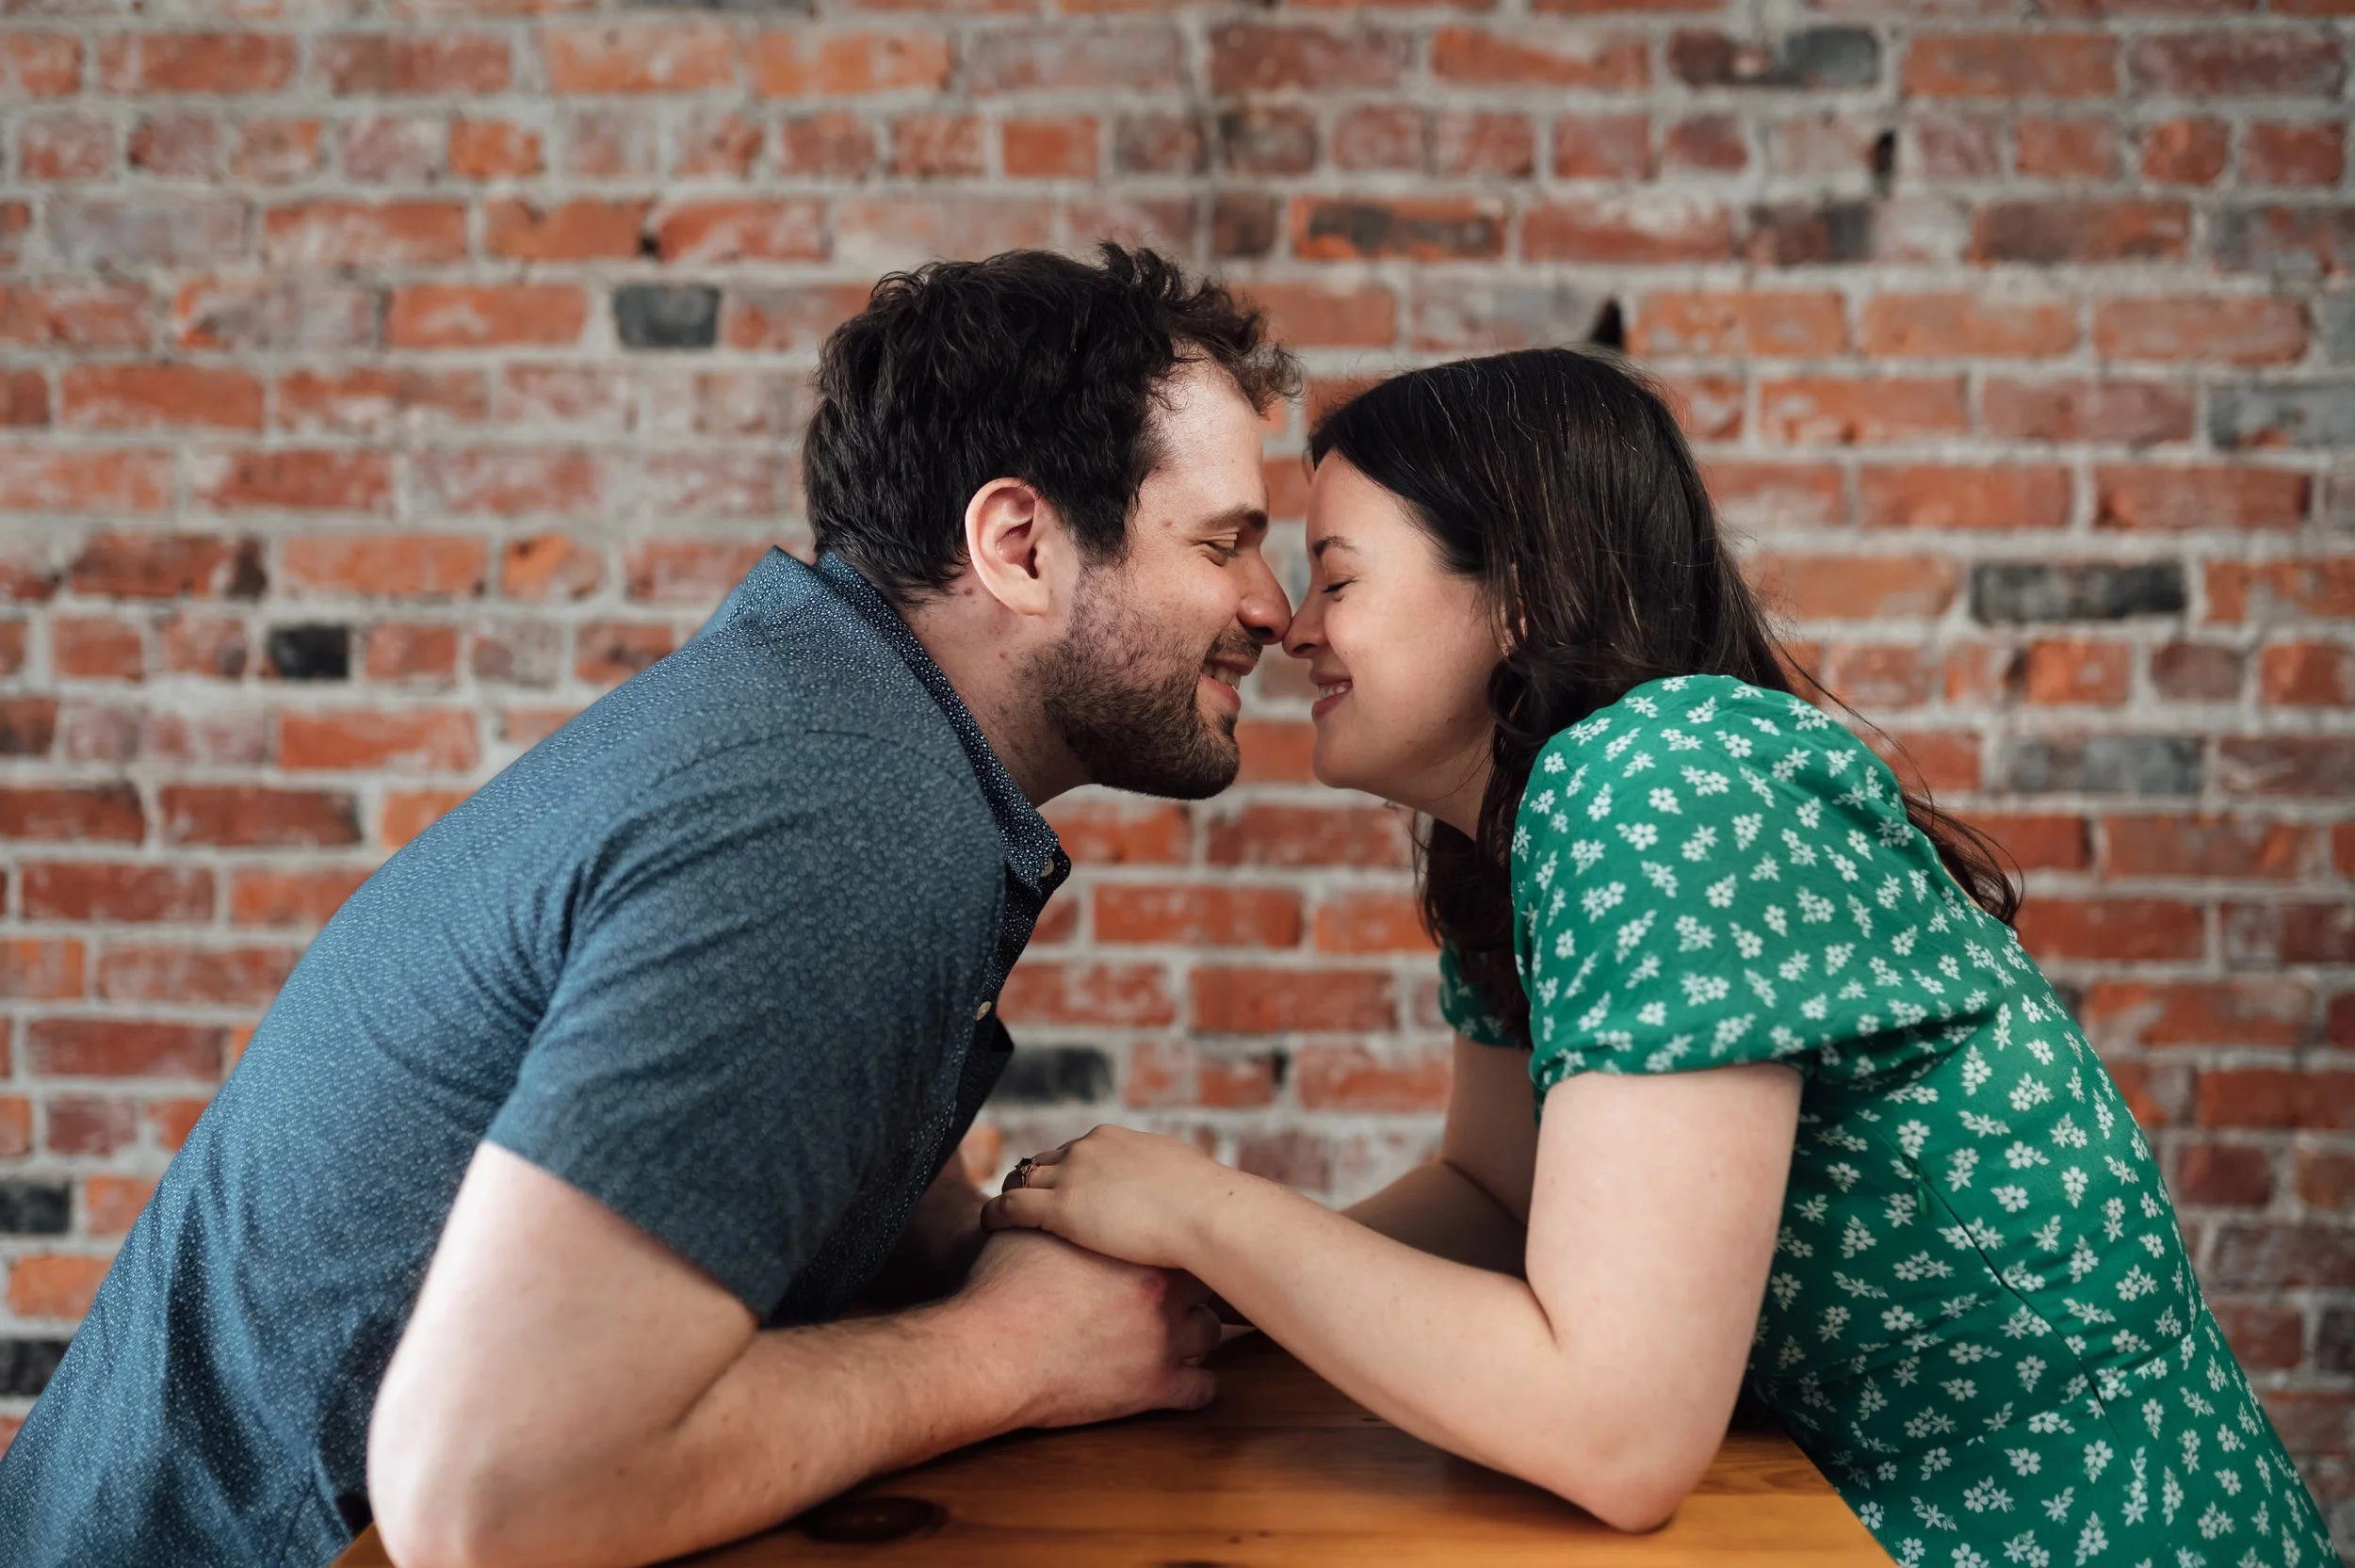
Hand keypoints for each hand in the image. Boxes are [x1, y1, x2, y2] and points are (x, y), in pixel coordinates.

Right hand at [956, 1230, 1219, 1428]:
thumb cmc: (1004, 1289)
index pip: (1182, 1238)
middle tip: (1171, 1292)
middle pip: (1203, 1282)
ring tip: (1171, 1337)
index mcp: (1135, 1251)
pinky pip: (1201, 1389)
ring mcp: (1166, 1342)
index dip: (1172, 1246)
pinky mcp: (1157, 1389)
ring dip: (1192, 1335)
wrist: (993, 1352)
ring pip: (1208, 1333)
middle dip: (1189, 1288)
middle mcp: (1161, 1291)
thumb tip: (1037, 1195)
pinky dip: (1193, 1387)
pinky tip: (1181, 1382)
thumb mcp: (1028, 1231)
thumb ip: (1049, 1211)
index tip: (1163, 1252)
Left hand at [980, 1124, 1234, 1271]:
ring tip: (1000, 1217)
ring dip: (1010, 1196)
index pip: (1074, 1151)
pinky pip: (1010, 1207)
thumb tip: (1174, 1187)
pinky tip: (987, 1227)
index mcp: (1114, 1138)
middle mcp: (1087, 1149)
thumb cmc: (1207, 1203)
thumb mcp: (1181, 1174)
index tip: (1059, 1191)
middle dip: (1033, 1182)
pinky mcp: (1060, 1207)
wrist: (1206, 1215)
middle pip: (1043, 1163)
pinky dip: (994, 1215)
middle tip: (1023, 1204)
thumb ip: (1162, 1177)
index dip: (1064, 1173)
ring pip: (1020, 1180)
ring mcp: (1071, 1175)